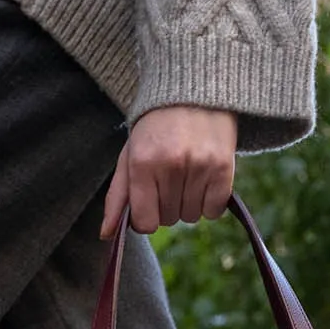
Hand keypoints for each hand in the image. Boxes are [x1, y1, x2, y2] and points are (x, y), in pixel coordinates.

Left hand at [101, 106, 237, 237]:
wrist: (193, 93)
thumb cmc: (155, 129)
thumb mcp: (130, 156)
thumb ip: (117, 196)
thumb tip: (106, 235)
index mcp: (142, 163)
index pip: (145, 223)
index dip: (146, 218)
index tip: (150, 202)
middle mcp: (171, 166)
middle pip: (169, 220)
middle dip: (167, 206)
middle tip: (169, 178)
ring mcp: (199, 166)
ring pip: (191, 217)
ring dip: (188, 204)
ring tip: (187, 175)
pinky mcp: (223, 167)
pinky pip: (214, 210)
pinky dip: (209, 203)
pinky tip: (204, 179)